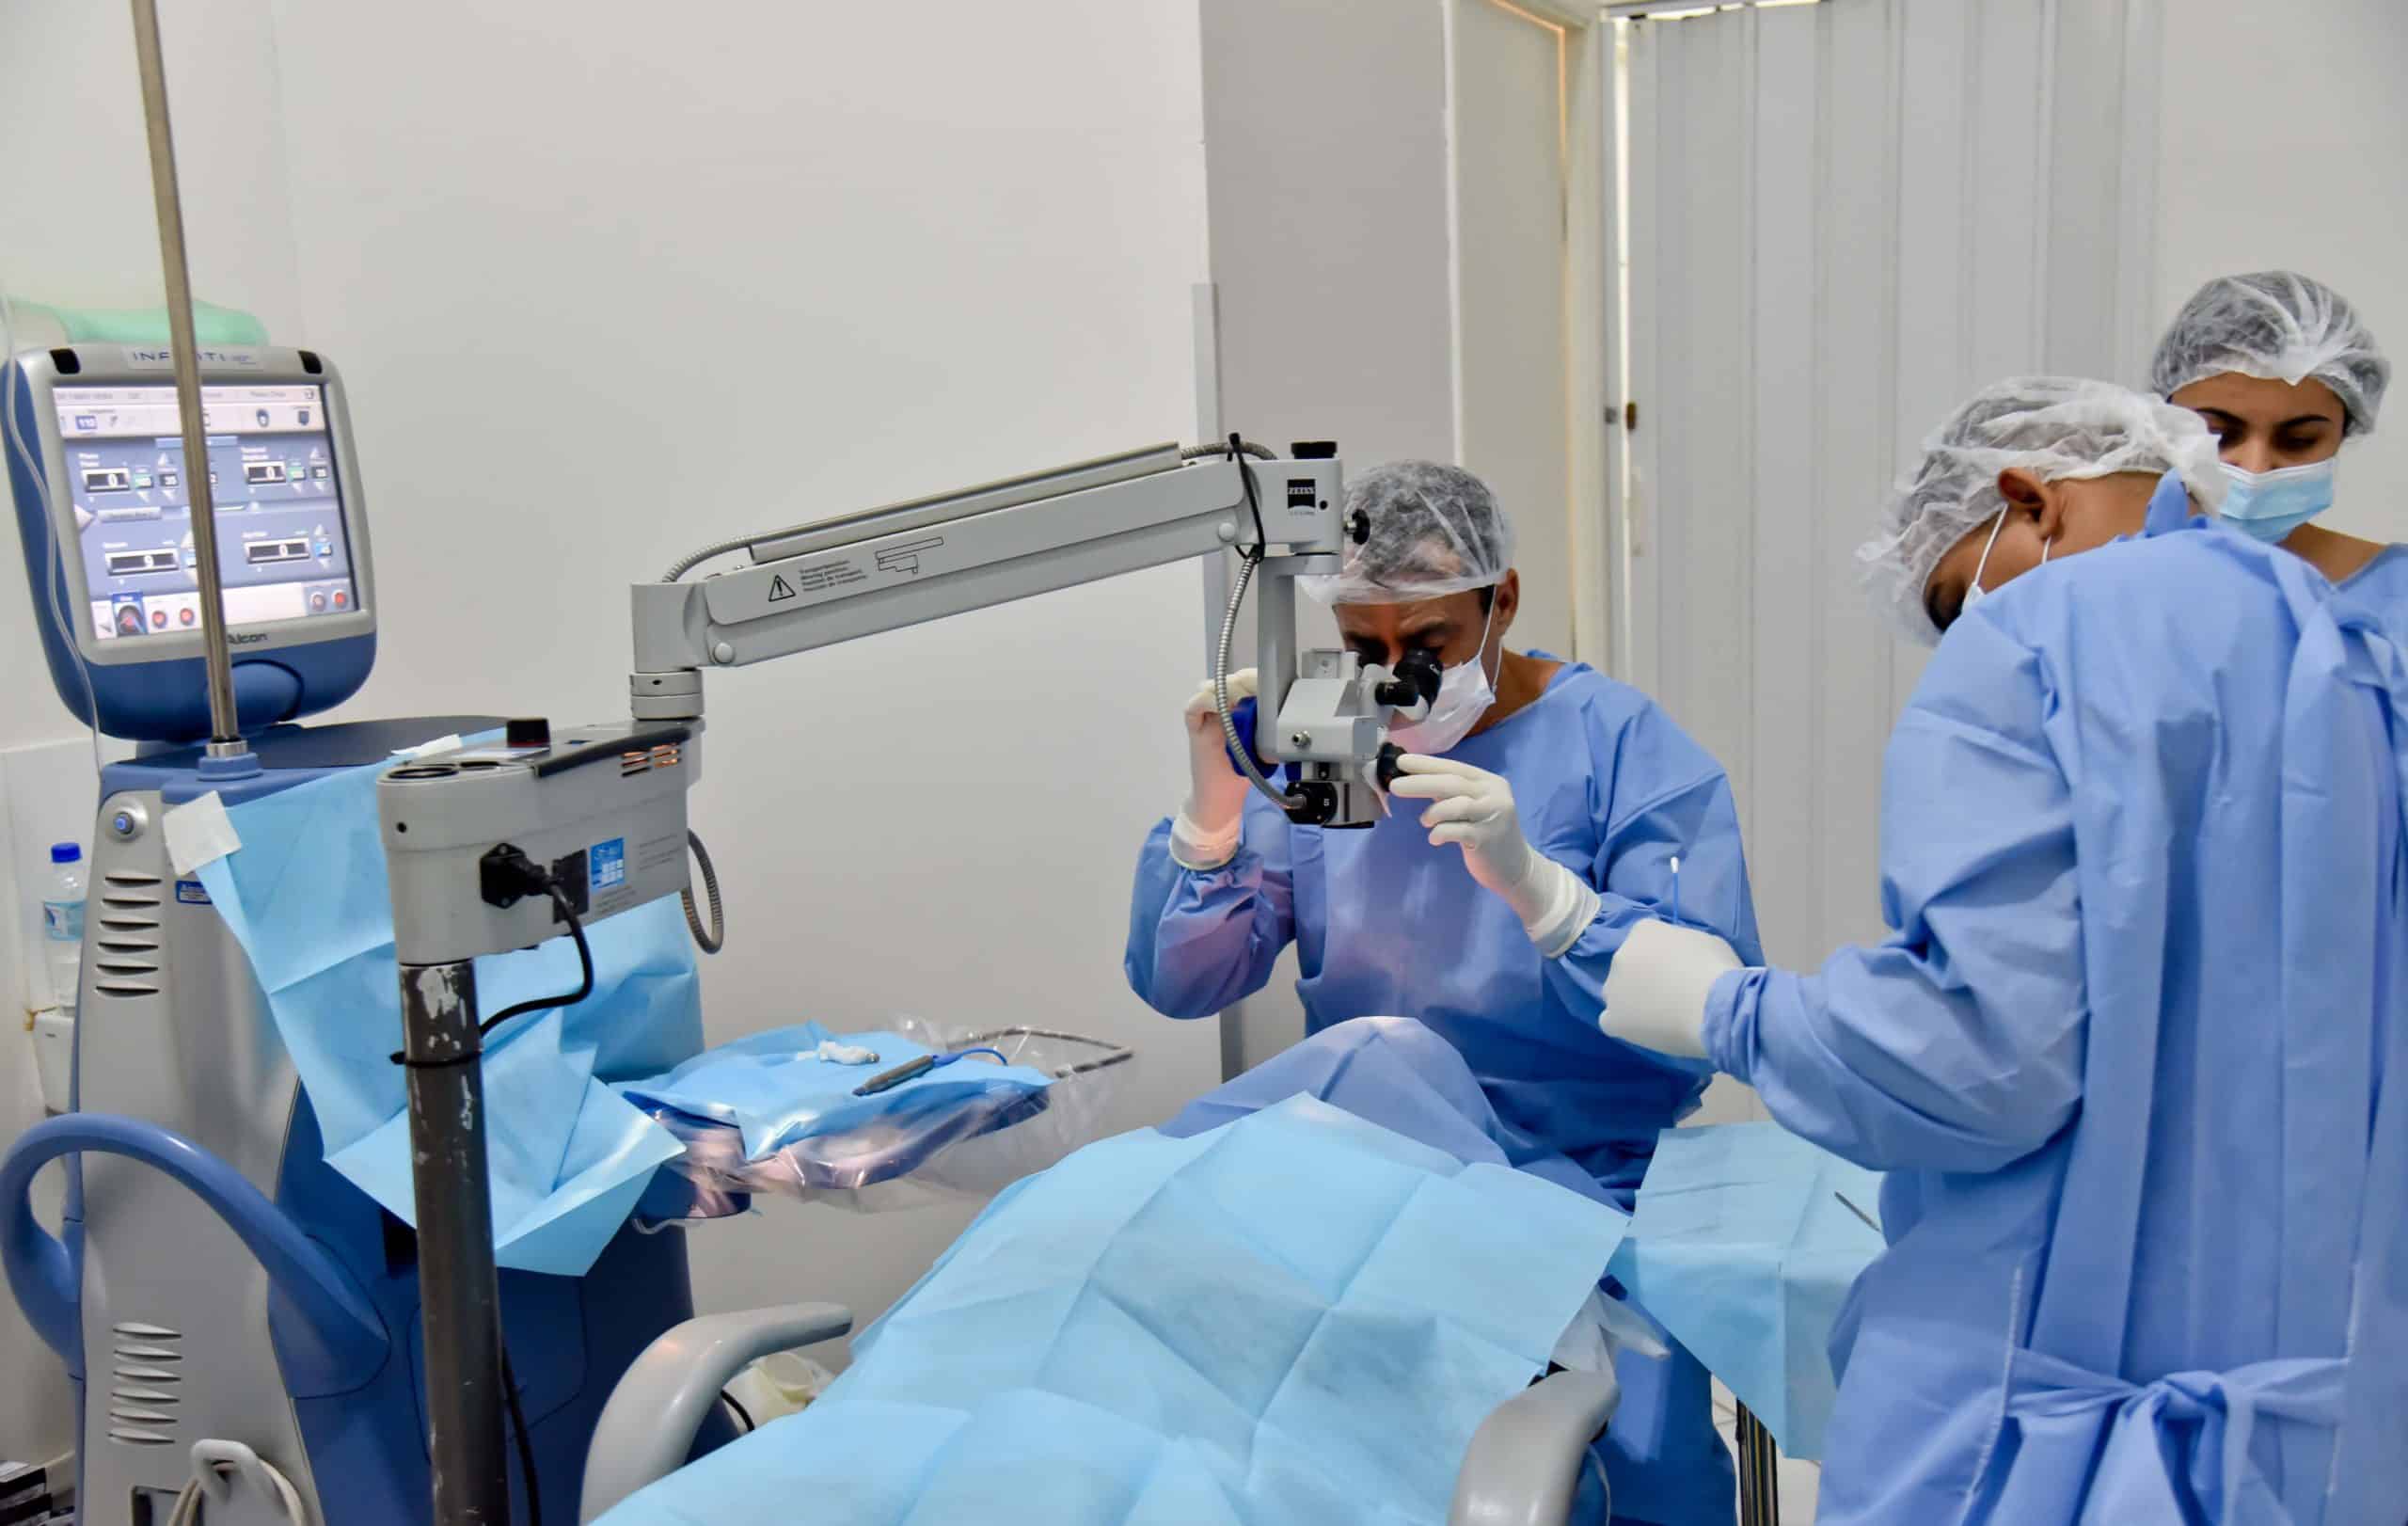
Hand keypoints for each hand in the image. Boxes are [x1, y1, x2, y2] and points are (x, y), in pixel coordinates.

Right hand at [1172, 669, 1256, 866]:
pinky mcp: (1195, 727)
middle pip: (1231, 680)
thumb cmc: (1246, 772)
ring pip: (1213, 688)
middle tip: (1256, 689)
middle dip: (1244, 681)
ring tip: (1242, 699)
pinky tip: (1225, 708)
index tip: (1269, 682)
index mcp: (1243, 708)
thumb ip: (1271, 728)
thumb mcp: (1266, 747)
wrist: (1222, 798)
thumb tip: (1286, 710)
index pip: (1249, 682)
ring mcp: (1208, 715)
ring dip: (1228, 689)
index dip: (1257, 678)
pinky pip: (1195, 706)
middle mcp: (1224, 707)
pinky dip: (1208, 702)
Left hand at [1389, 754, 1596, 953]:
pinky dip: (1440, 833)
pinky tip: (1435, 839)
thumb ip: (1450, 794)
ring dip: (1434, 812)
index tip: (1401, 762)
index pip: (1454, 768)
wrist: (1516, 868)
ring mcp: (1493, 817)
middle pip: (1453, 783)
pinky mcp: (1487, 839)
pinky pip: (1457, 831)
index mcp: (1490, 782)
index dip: (1427, 764)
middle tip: (1394, 786)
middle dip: (1420, 782)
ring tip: (1425, 821)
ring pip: (1457, 804)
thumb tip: (1413, 780)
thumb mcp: (1473, 808)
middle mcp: (1494, 795)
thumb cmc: (1487, 835)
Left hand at [1598, 918, 1741, 1059]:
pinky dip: (1625, 1025)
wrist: (1713, 1007)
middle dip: (1644, 977)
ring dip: (1631, 1001)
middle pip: (1628, 966)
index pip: (1646, 939)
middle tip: (1670, 994)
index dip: (1662, 956)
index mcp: (1644, 930)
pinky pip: (1611, 1021)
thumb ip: (1684, 946)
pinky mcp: (1613, 1018)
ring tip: (1660, 1016)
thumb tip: (1683, 957)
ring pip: (1616, 993)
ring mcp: (1613, 987)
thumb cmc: (1718, 970)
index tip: (1678, 969)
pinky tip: (1646, 1031)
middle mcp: (1621, 955)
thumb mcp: (1706, 941)